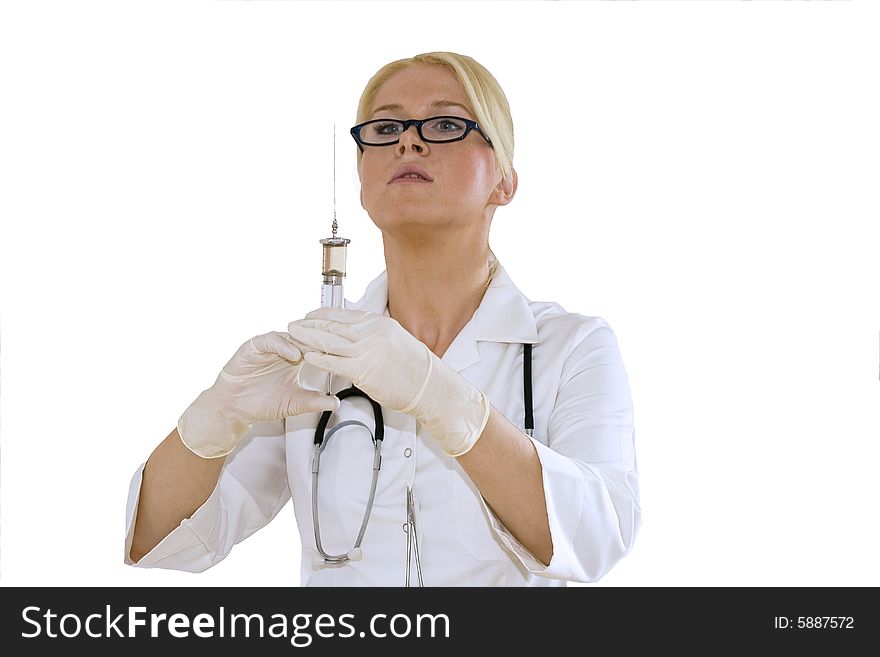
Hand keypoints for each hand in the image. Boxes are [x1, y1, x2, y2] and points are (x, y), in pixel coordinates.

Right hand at [178, 331, 339, 457]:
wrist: (234, 408)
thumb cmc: (262, 403)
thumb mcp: (295, 404)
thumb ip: (315, 402)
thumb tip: (336, 403)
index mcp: (297, 358)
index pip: (317, 347)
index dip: (330, 349)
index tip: (347, 354)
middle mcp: (285, 348)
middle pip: (306, 337)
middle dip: (320, 341)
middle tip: (336, 346)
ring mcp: (269, 346)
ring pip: (290, 336)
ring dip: (304, 341)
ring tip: (315, 351)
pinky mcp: (254, 346)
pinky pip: (270, 340)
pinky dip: (283, 345)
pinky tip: (294, 355)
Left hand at [287, 308, 489, 456]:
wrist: (430, 387)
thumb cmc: (415, 368)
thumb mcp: (395, 339)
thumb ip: (374, 334)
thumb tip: (356, 333)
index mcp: (379, 323)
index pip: (344, 315)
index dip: (322, 315)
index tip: (309, 316)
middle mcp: (372, 333)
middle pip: (333, 326)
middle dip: (309, 325)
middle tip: (293, 324)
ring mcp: (368, 351)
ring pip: (330, 342)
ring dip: (308, 339)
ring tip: (293, 336)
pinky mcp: (364, 371)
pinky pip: (335, 363)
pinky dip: (319, 359)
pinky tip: (307, 356)